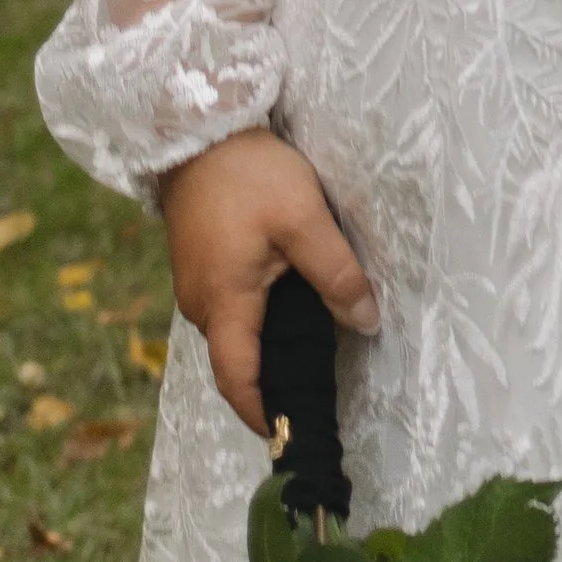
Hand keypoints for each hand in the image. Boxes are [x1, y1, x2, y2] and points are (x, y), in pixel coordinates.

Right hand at [158, 129, 377, 436]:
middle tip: (317, 390)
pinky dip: (256, 318)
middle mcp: (200, 304)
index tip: (292, 434)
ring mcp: (195, 284)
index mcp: (225, 303)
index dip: (264, 413)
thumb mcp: (304, 218)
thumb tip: (367, 322)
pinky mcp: (198, 263)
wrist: (197, 128)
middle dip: (271, 381)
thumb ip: (337, 274)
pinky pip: (229, 307)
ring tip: (311, 348)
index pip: (239, 380)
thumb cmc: (250, 173)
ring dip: (265, 347)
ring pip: (233, 332)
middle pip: (237, 360)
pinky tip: (287, 303)